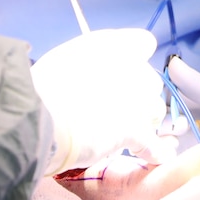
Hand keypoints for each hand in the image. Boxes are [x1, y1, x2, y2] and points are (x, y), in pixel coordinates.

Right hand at [33, 29, 168, 170]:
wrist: (42, 114)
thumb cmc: (45, 84)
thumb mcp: (68, 57)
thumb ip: (92, 60)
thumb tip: (95, 73)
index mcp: (115, 45)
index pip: (144, 43)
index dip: (135, 58)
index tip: (122, 71)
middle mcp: (133, 67)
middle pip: (150, 80)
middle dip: (139, 93)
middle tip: (116, 106)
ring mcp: (138, 100)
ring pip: (155, 111)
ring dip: (145, 120)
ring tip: (128, 132)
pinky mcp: (136, 131)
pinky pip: (154, 145)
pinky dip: (155, 152)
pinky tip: (157, 157)